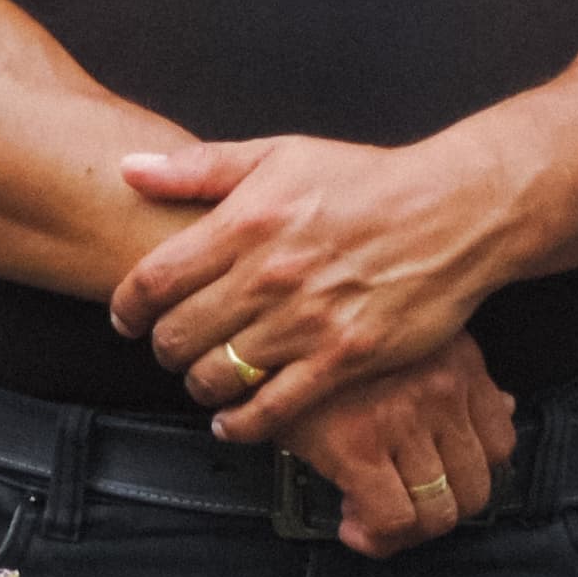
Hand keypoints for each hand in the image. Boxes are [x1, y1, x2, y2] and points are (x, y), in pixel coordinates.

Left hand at [111, 132, 524, 438]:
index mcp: (245, 221)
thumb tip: (128, 168)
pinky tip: (233, 419)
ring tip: (203, 376)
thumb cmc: (365, 180)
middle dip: (163, 348)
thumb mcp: (279, 154)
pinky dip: (241, 422)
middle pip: (177, 335)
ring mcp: (305, 322)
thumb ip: (199, 167)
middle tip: (170, 347)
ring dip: (199, 383)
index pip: (153, 280)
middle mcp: (268, 275)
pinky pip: (271, 409)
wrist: (450, 212)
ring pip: (216, 376)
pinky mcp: (342, 359)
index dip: (127, 307)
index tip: (127, 317)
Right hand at [270, 335, 523, 559]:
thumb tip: (504, 406)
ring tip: (372, 518)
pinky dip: (377, 537)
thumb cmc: (333, 330)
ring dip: (407, 531)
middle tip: (402, 509)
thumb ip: (459, 372)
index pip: (500, 443)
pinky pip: (393, 519)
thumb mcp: (411, 334)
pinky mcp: (358, 444)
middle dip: (439, 511)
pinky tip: (351, 523)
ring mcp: (403, 419)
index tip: (436, 479)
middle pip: (476, 488)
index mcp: (459, 361)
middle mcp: (441, 390)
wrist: (261, 323)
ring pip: (438, 513)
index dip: (470, 476)